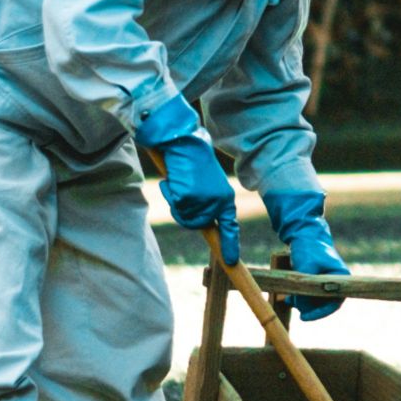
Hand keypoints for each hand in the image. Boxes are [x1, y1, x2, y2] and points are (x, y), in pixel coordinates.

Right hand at [134, 95, 239, 264]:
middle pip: (197, 224)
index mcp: (225, 197)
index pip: (230, 226)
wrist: (183, 140)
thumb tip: (202, 220)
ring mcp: (204, 201)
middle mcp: (218, 202)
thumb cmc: (192, 158)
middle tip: (181, 191)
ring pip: (184, 217)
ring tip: (180, 180)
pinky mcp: (189, 197)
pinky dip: (170, 193)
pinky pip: (175, 205)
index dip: (230, 244)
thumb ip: (206, 200)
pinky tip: (175, 177)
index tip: (230, 261)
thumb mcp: (206, 182)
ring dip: (176, 202)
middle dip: (184, 213)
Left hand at [261, 190, 349, 320]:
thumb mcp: (306, 268)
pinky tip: (288, 298)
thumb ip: (306, 288)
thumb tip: (301, 307)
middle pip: (324, 303)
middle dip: (308, 307)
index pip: (334, 302)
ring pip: (315, 301)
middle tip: (293, 304)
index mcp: (340, 277)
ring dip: (302, 303)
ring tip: (289, 300)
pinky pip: (310, 295)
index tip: (305, 317)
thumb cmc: (308, 248)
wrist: (303, 233)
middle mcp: (336, 282)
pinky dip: (300, 297)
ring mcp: (326, 282)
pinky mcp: (317, 281)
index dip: (321, 312)